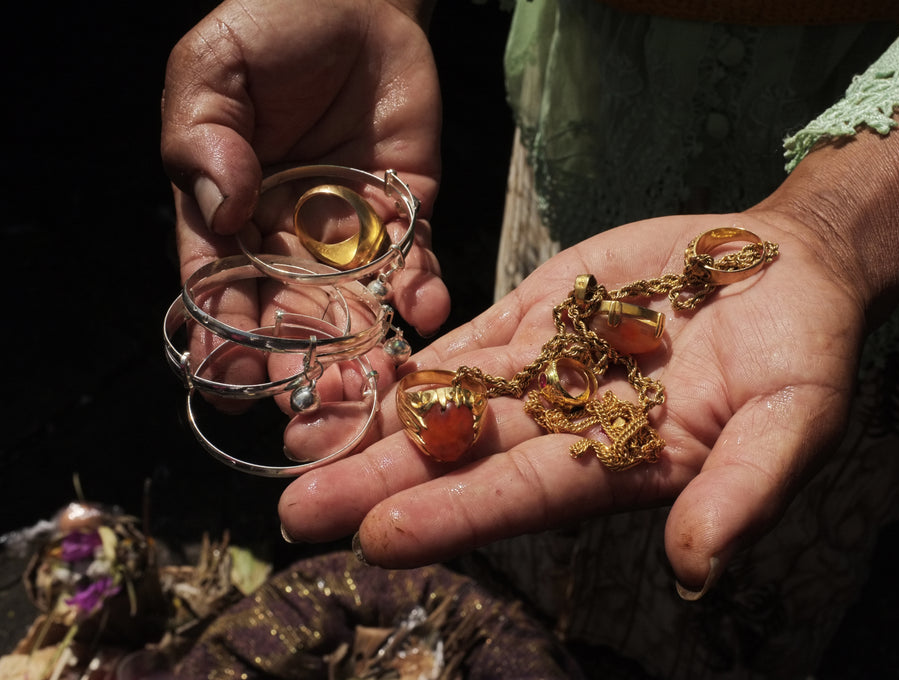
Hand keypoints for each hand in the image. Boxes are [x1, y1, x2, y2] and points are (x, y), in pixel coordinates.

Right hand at [161, 0, 448, 397]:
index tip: (227, 373)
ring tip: (372, 376)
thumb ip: (204, 136)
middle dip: (298, 359)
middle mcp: (286, 236)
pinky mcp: (407, 214)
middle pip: (288, 313)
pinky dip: (420, 289)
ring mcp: (350, 231)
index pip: (219, 283)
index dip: (221, 331)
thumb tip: (222, 207)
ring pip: (353, 305)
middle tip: (311, 402)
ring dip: (362, 344)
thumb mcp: (214, 69)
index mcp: (228, 210)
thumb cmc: (270, 26)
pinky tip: (424, 307)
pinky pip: (414, 264)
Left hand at [275, 208, 863, 589]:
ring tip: (293, 443)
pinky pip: (465, 338)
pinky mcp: (538, 314)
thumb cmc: (804, 353)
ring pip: (449, 399)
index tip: (378, 536)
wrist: (784, 267)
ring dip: (373, 422)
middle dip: (380, 481)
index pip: (525, 496)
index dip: (455, 513)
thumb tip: (697, 570)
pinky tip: (347, 374)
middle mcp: (569, 426)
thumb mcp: (793, 423)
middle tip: (296, 512)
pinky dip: (410, 358)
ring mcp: (547, 367)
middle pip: (463, 456)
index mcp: (622, 464)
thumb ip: (742, 492)